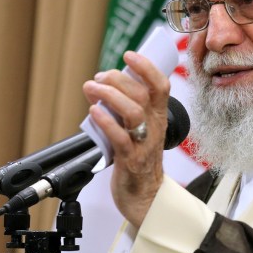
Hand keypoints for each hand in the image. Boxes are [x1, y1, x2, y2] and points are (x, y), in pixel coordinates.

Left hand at [82, 51, 170, 227]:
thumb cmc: (139, 160)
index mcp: (159, 117)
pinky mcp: (130, 161)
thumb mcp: (139, 129)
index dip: (146, 67)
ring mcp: (144, 144)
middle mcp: (154, 128)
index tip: (128, 54)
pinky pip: (119, 137)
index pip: (161, 86)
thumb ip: (127, 108)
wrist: (145, 198)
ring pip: (133, 111)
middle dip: (118, 79)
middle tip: (99, 77)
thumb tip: (104, 86)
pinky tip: (94, 112)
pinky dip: (105, 121)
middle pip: (142, 94)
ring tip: (92, 88)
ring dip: (109, 95)